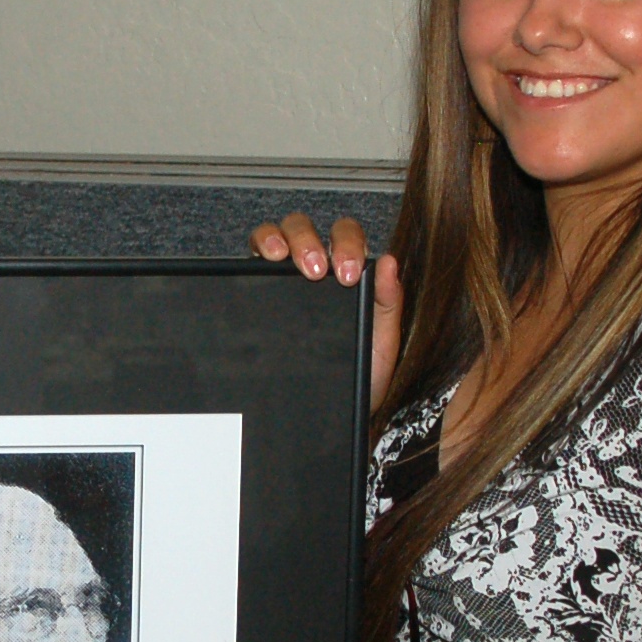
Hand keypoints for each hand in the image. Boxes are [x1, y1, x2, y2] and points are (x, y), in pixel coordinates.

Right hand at [249, 214, 402, 406]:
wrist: (336, 413)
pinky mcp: (259, 292)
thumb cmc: (363, 375)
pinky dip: (255, 252)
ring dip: (277, 238)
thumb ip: (389, 303)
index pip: (345, 235)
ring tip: (281, 259)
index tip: (347, 273)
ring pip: (275, 234)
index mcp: (347, 271)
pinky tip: (262, 265)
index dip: (346, 244)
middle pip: (305, 228)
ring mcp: (284, 278)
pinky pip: (252, 260)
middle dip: (308, 241)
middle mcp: (314, 267)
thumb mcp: (382, 341)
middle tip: (313, 271)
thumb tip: (389, 262)